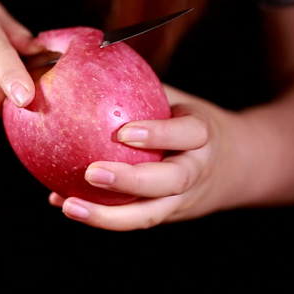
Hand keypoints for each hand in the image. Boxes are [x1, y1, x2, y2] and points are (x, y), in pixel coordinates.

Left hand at [49, 85, 250, 230]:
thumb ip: (146, 94)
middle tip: (91, 172)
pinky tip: (61, 202)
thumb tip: (85, 74)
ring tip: (68, 205)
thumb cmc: (189, 126)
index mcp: (202, 137)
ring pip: (149, 215)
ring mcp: (181, 200)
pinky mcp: (164, 215)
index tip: (123, 132)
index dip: (159, 133)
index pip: (188, 133)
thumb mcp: (178, 104)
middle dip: (131, 180)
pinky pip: (132, 220)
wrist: (232, 166)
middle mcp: (195, 172)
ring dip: (107, 215)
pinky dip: (98, 215)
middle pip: (170, 182)